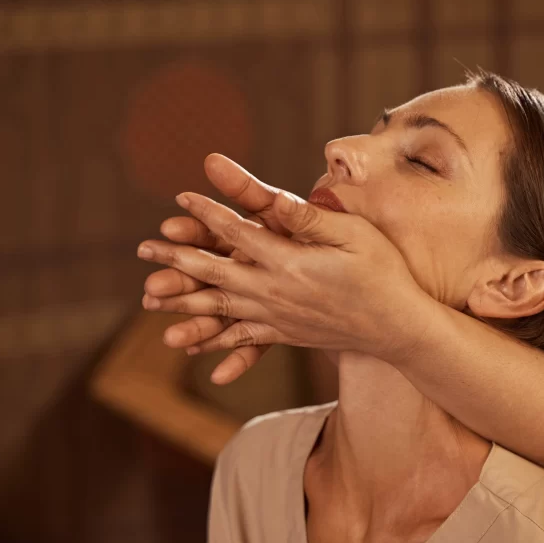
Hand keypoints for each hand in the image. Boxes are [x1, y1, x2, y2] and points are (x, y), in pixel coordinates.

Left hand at [137, 184, 437, 381]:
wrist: (398, 327)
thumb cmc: (384, 273)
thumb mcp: (354, 236)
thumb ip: (309, 219)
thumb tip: (273, 200)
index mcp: (290, 263)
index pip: (237, 234)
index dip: (207, 214)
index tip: (181, 198)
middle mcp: (276, 293)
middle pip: (213, 274)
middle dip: (177, 259)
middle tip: (144, 249)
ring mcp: (279, 318)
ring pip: (219, 310)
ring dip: (182, 301)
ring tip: (152, 296)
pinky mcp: (287, 335)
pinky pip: (241, 340)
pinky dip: (213, 341)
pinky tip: (192, 345)